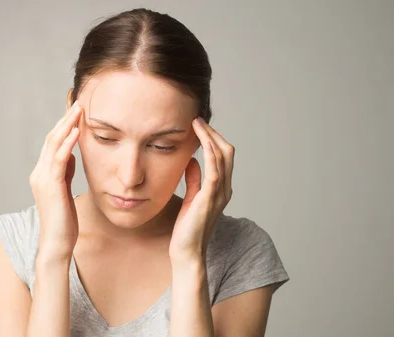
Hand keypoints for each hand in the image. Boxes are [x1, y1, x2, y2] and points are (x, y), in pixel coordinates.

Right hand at [29, 102, 82, 259]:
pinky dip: (67, 144)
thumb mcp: (65, 191)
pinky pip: (59, 160)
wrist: (56, 244)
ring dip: (66, 125)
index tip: (75, 109)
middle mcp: (39, 173)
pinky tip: (76, 132)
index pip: (52, 143)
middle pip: (51, 138)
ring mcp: (43, 179)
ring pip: (53, 145)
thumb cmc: (63, 221)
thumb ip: (65, 172)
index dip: (63, 125)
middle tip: (78, 101)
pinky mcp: (51, 187)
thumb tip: (71, 154)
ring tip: (79, 109)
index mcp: (42, 174)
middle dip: (65, 118)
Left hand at [169, 117, 234, 261]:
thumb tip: (192, 161)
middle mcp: (224, 189)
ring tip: (197, 124)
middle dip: (213, 133)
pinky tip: (201, 141)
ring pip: (222, 157)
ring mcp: (219, 194)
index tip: (198, 126)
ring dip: (210, 137)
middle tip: (197, 120)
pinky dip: (210, 153)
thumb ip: (194, 180)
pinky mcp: (209, 199)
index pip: (223, 157)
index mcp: (220, 189)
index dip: (213, 139)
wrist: (186, 252)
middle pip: (227, 152)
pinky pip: (214, 171)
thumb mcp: (191, 199)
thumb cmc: (187, 229)